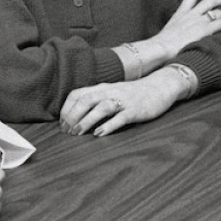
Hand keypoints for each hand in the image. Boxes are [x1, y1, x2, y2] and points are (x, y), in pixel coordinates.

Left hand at [60, 71, 182, 136]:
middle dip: (73, 115)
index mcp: (102, 88)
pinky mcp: (135, 110)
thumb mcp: (112, 93)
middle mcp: (110, 92)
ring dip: (86, 120)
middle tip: (66, 131)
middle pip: (86, 100)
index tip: (61, 123)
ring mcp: (123, 100)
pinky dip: (108, 125)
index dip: (66, 108)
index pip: (77, 94)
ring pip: (101, 108)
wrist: (160, 86)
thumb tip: (76, 115)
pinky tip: (99, 134)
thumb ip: (97, 100)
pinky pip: (120, 117)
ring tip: (77, 133)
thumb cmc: (132, 94)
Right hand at [153, 0, 220, 58]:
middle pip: (209, 1)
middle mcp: (190, 15)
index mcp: (180, 14)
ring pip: (218, 12)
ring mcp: (198, 21)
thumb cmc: (160, 46)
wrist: (159, 48)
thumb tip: (176, 38)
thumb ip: (175, 33)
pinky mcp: (204, 29)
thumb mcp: (167, 34)